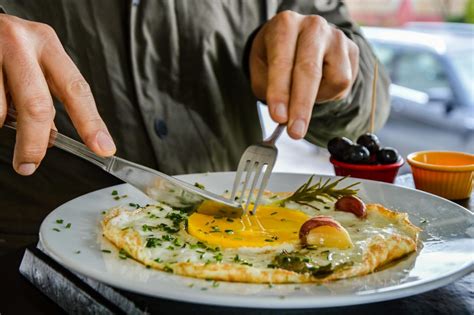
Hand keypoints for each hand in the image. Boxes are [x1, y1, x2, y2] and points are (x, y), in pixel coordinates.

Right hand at [0, 14, 114, 175]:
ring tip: (4, 123)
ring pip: (0, 110)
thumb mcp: (35, 61)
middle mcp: (21, 44)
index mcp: (47, 45)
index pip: (76, 90)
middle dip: (34, 143)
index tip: (102, 147)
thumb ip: (47, 94)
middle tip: (30, 164)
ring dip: (4, 126)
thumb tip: (50, 138)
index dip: (90, 123)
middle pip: (37, 105)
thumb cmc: (8, 45)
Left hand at [250, 11, 358, 138]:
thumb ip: (270, 91)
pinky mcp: (352, 50)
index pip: (282, 61)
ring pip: (335, 80)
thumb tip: (284, 118)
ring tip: (303, 95)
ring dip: (317, 99)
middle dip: (302, 105)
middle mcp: (313, 27)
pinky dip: (329, 94)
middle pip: (310, 70)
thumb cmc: (275, 57)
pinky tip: (318, 86)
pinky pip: (344, 83)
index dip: (280, 92)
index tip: (278, 117)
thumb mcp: (262, 71)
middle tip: (295, 132)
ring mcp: (336, 37)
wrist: (296, 41)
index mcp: (285, 25)